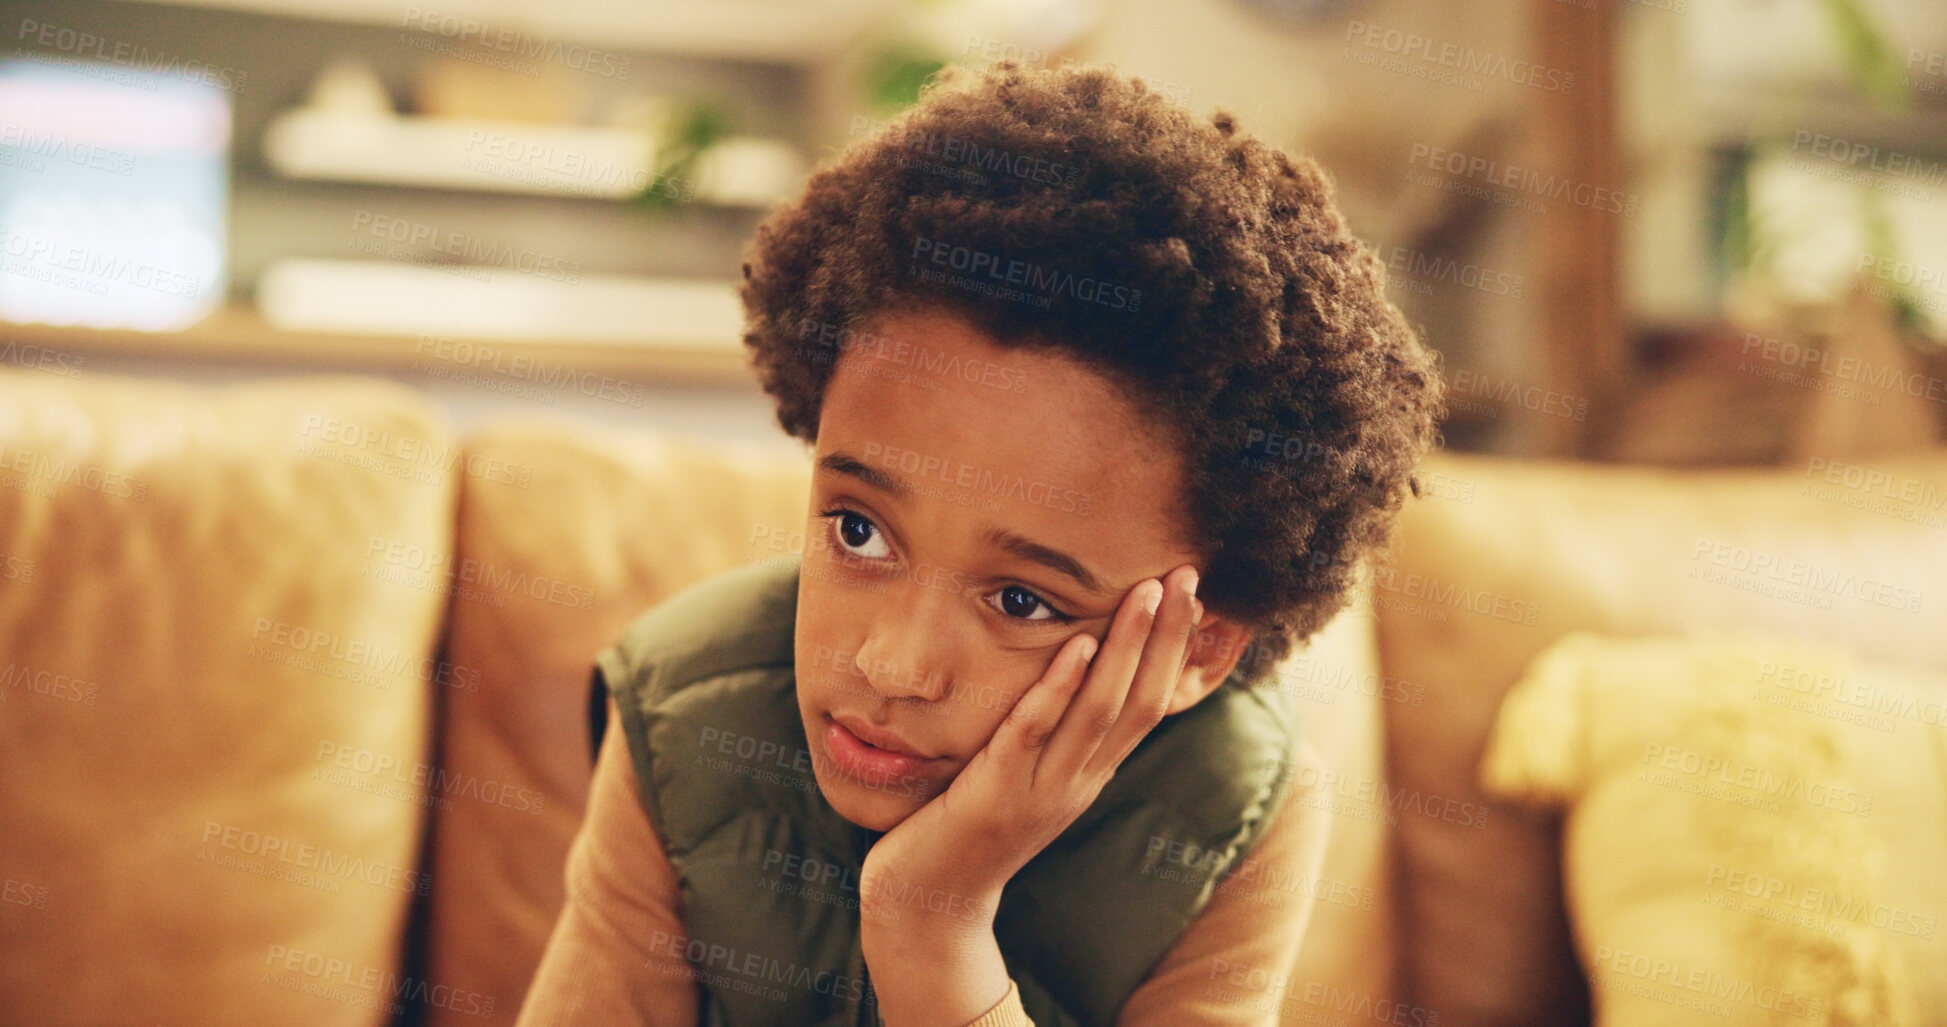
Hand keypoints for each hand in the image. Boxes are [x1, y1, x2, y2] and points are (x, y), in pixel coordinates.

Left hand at [858, 563, 1204, 1024]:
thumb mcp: (1024, 777)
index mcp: (1088, 775)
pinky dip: (1059, 688)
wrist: (928, 906)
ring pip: (1100, 712)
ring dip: (1127, 648)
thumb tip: (1071, 673)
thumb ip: (1051, 733)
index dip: (1174, 650)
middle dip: (1166, 636)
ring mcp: (1041, 790)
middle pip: (1140, 701)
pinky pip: (1035, 733)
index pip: (1150, 705)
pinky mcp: (996, 794)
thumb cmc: (967, 830)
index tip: (1190, 595)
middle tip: (1187, 576)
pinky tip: (1077, 645)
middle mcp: (1077, 782)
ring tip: (1146, 592)